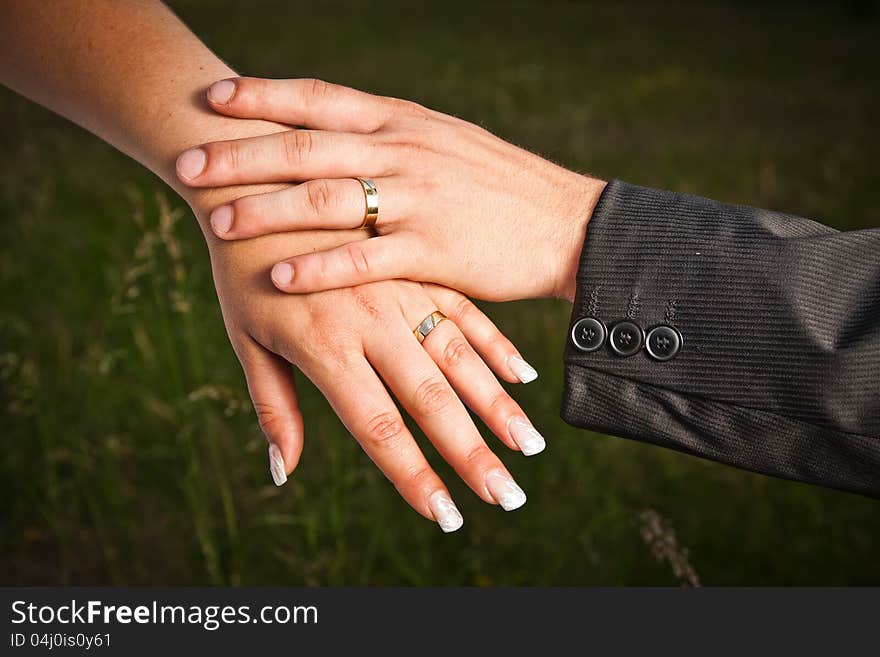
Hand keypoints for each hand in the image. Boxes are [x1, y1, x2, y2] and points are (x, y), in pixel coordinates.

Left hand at [176, 77, 606, 302]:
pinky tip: (279, 277)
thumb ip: (390, 140)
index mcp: (404, 122)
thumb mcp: (445, 143)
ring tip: (216, 223)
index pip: (321, 98)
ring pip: (328, 200)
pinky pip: (365, 259)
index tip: (215, 101)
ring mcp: (421, 200)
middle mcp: (405, 151)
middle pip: (308, 147)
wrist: (565, 223)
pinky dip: (318, 267)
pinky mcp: (436, 251)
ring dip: (268, 211)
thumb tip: (337, 136)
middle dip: (243, 155)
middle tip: (189, 165)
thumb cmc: (498, 186)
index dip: (264, 96)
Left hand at [193, 194, 543, 531]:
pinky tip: (523, 378)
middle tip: (508, 498)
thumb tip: (284, 472)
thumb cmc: (241, 269)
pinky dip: (495, 347)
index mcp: (326, 345)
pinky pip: (465, 312)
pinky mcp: (416, 265)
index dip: (414, 478)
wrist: (254, 176)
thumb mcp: (244, 337)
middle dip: (472, 456)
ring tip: (530, 450)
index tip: (447, 517)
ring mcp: (400, 290)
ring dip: (497, 408)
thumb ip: (272, 404)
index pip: (378, 428)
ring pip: (459, 358)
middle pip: (431, 400)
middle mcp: (372, 321)